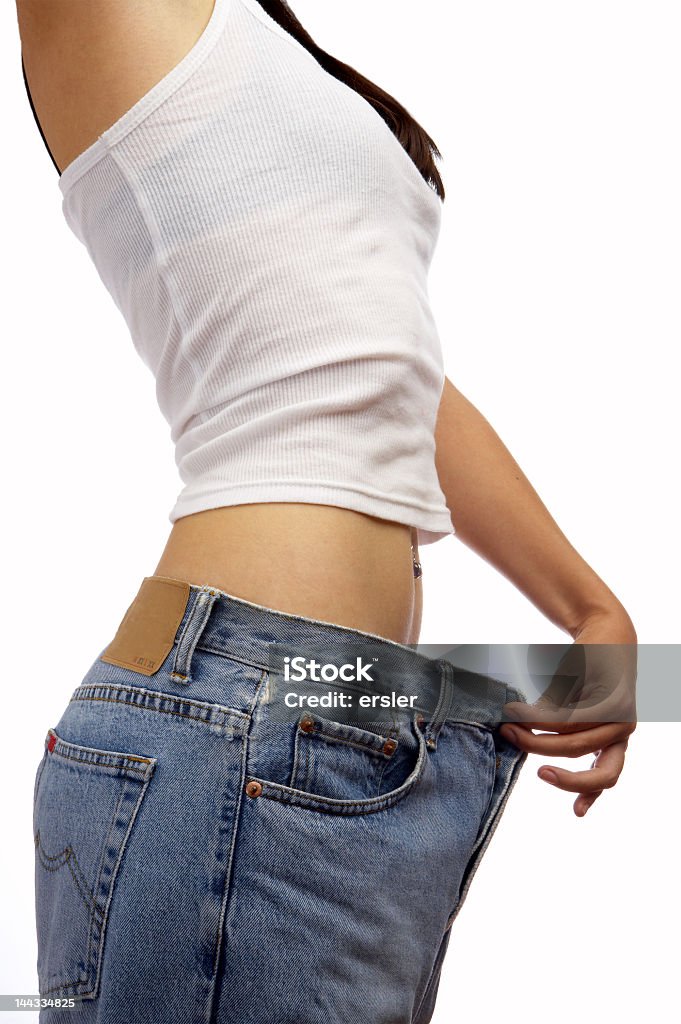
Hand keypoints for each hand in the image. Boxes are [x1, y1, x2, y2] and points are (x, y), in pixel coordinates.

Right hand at [499, 612, 637, 816]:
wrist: (603, 630)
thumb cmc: (581, 670)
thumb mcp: (567, 704)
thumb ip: (551, 725)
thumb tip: (514, 736)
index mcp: (613, 738)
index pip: (607, 774)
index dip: (590, 794)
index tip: (576, 813)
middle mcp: (623, 731)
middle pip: (598, 768)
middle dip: (562, 774)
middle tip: (531, 768)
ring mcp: (622, 716)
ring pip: (576, 741)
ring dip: (537, 737)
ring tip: (509, 725)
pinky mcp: (613, 697)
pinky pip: (572, 717)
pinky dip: (540, 717)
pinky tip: (519, 710)